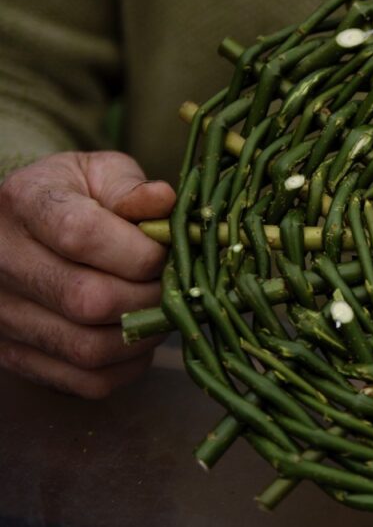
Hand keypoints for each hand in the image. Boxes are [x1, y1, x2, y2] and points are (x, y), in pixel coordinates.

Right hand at [0, 151, 174, 397]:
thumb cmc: (75, 196)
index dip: (139, 252)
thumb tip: (164, 201)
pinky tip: (139, 338)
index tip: (166, 251)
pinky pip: (85, 381)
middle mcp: (2, 262)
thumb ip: (132, 188)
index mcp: (24, 204)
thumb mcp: (100, 173)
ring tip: (162, 310)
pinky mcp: (16, 356)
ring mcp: (3, 316)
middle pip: (87, 300)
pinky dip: (127, 367)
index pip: (80, 236)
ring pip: (88, 348)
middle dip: (149, 295)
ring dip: (143, 335)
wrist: (24, 228)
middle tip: (174, 285)